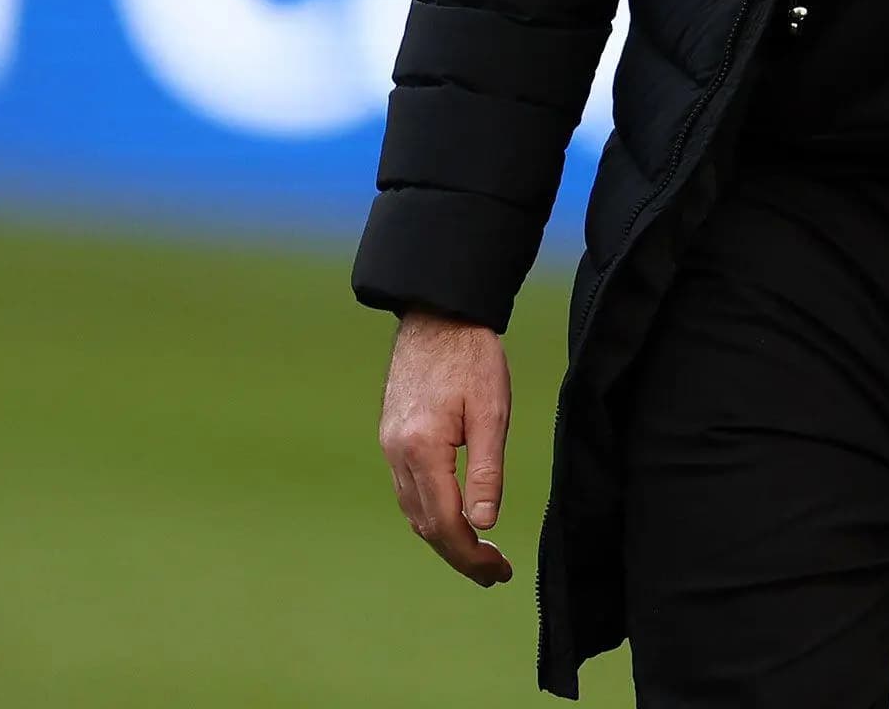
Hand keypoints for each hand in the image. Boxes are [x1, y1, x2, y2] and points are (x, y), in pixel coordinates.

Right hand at [380, 310, 514, 586]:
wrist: (437, 315)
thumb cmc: (472, 357)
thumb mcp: (492, 411)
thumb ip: (486, 470)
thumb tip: (484, 524)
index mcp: (422, 449)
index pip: (444, 523)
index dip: (470, 555)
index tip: (498, 572)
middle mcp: (397, 454)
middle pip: (425, 525)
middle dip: (460, 555)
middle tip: (494, 574)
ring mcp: (389, 446)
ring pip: (414, 511)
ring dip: (445, 537)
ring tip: (481, 553)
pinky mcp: (392, 438)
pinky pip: (409, 490)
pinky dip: (431, 513)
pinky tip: (456, 516)